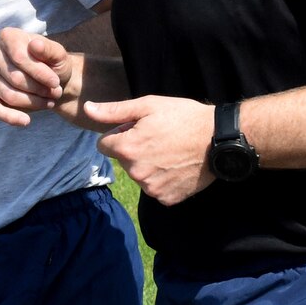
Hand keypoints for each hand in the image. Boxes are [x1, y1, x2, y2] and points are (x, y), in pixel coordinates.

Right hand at [0, 28, 75, 127]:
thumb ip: (49, 49)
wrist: (48, 80)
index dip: (40, 73)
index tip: (56, 82)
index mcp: (8, 36)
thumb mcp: (58, 55)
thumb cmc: (52, 64)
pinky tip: (26, 121)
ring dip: (33, 103)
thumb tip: (34, 45)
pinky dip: (10, 117)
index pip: (19, 57)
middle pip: (15, 78)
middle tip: (56, 93)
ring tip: (49, 102)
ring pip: (9, 95)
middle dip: (39, 89)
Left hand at [83, 96, 216, 205]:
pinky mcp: (167, 199)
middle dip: (134, 149)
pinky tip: (176, 166)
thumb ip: (114, 111)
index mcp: (126, 148)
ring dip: (148, 164)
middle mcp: (135, 172)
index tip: (138, 129)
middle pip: (123, 160)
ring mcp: (151, 188)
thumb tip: (87, 109)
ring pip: (139, 174)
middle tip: (158, 137)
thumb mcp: (148, 106)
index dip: (119, 134)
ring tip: (170, 151)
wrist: (219, 140)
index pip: (104, 145)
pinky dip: (162, 179)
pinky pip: (155, 188)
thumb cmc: (184, 117)